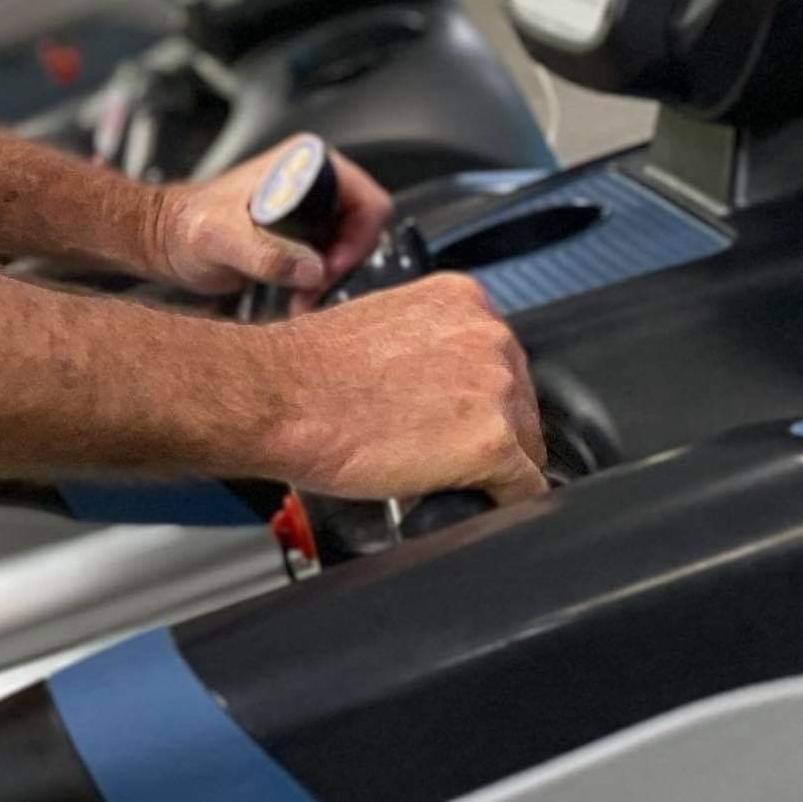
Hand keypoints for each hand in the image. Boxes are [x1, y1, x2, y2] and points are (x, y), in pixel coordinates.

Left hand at [155, 144, 392, 300]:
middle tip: (311, 288)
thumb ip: (263, 253)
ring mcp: (309, 206)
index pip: (366, 200)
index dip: (356, 239)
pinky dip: (319, 283)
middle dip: (340, 265)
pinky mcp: (302, 231)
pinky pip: (330, 260)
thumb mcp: (220, 237)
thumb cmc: (184, 226)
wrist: (165, 241)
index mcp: (303, 162)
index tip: (328, 268)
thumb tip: (310, 268)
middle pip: (362, 228)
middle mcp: (313, 179)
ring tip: (300, 298)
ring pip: (348, 249)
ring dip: (329, 280)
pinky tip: (296, 297)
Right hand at [263, 277, 546, 505]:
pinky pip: (524, 489)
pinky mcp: (494, 443)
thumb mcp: (381, 326)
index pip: (501, 361)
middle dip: (485, 431)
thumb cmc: (306, 371)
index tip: (451, 417)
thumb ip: (429, 344)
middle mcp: (489, 336)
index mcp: (463, 300)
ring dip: (488, 467)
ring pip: (525, 448)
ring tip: (430, 470)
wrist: (276, 398)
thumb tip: (442, 383)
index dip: (476, 400)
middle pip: (521, 404)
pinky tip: (456, 495)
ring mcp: (496, 389)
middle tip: (433, 448)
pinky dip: (496, 501)